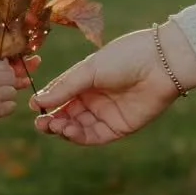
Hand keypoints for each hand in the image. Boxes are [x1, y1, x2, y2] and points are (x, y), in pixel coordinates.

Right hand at [31, 24, 195, 144]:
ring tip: (56, 126)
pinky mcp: (120, 127)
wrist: (161, 64)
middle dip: (53, 121)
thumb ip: (65, 87)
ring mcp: (107, 114)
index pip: (61, 97)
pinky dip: (80, 137)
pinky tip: (69, 131)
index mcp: (87, 81)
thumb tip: (37, 101)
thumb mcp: (89, 69)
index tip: (34, 107)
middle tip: (41, 123)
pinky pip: (95, 136)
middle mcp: (95, 99)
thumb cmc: (126, 58)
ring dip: (64, 130)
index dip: (47, 104)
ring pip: (79, 128)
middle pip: (67, 115)